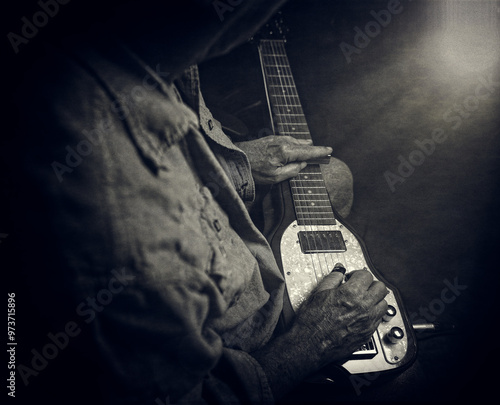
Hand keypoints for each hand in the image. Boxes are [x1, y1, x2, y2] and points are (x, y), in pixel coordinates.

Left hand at [235, 135, 332, 184]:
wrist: (237, 158)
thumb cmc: (255, 170)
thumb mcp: (275, 177)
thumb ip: (292, 171)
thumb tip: (302, 164)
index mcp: (286, 152)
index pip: (307, 152)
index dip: (319, 152)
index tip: (329, 151)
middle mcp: (283, 142)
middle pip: (303, 145)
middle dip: (314, 149)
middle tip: (324, 152)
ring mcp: (276, 138)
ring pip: (295, 141)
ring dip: (304, 145)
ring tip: (312, 148)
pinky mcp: (270, 138)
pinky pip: (287, 140)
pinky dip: (294, 143)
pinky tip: (296, 145)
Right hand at [253, 269, 387, 397]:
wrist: (311, 344)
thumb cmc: (312, 321)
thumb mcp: (319, 293)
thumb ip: (333, 278)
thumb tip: (339, 270)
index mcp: (351, 293)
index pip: (366, 275)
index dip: (357, 274)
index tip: (351, 278)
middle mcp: (363, 307)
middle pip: (380, 288)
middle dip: (370, 284)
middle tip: (360, 287)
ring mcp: (368, 321)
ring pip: (384, 303)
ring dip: (375, 299)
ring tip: (363, 300)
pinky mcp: (368, 333)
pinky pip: (379, 318)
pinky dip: (373, 313)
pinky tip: (361, 313)